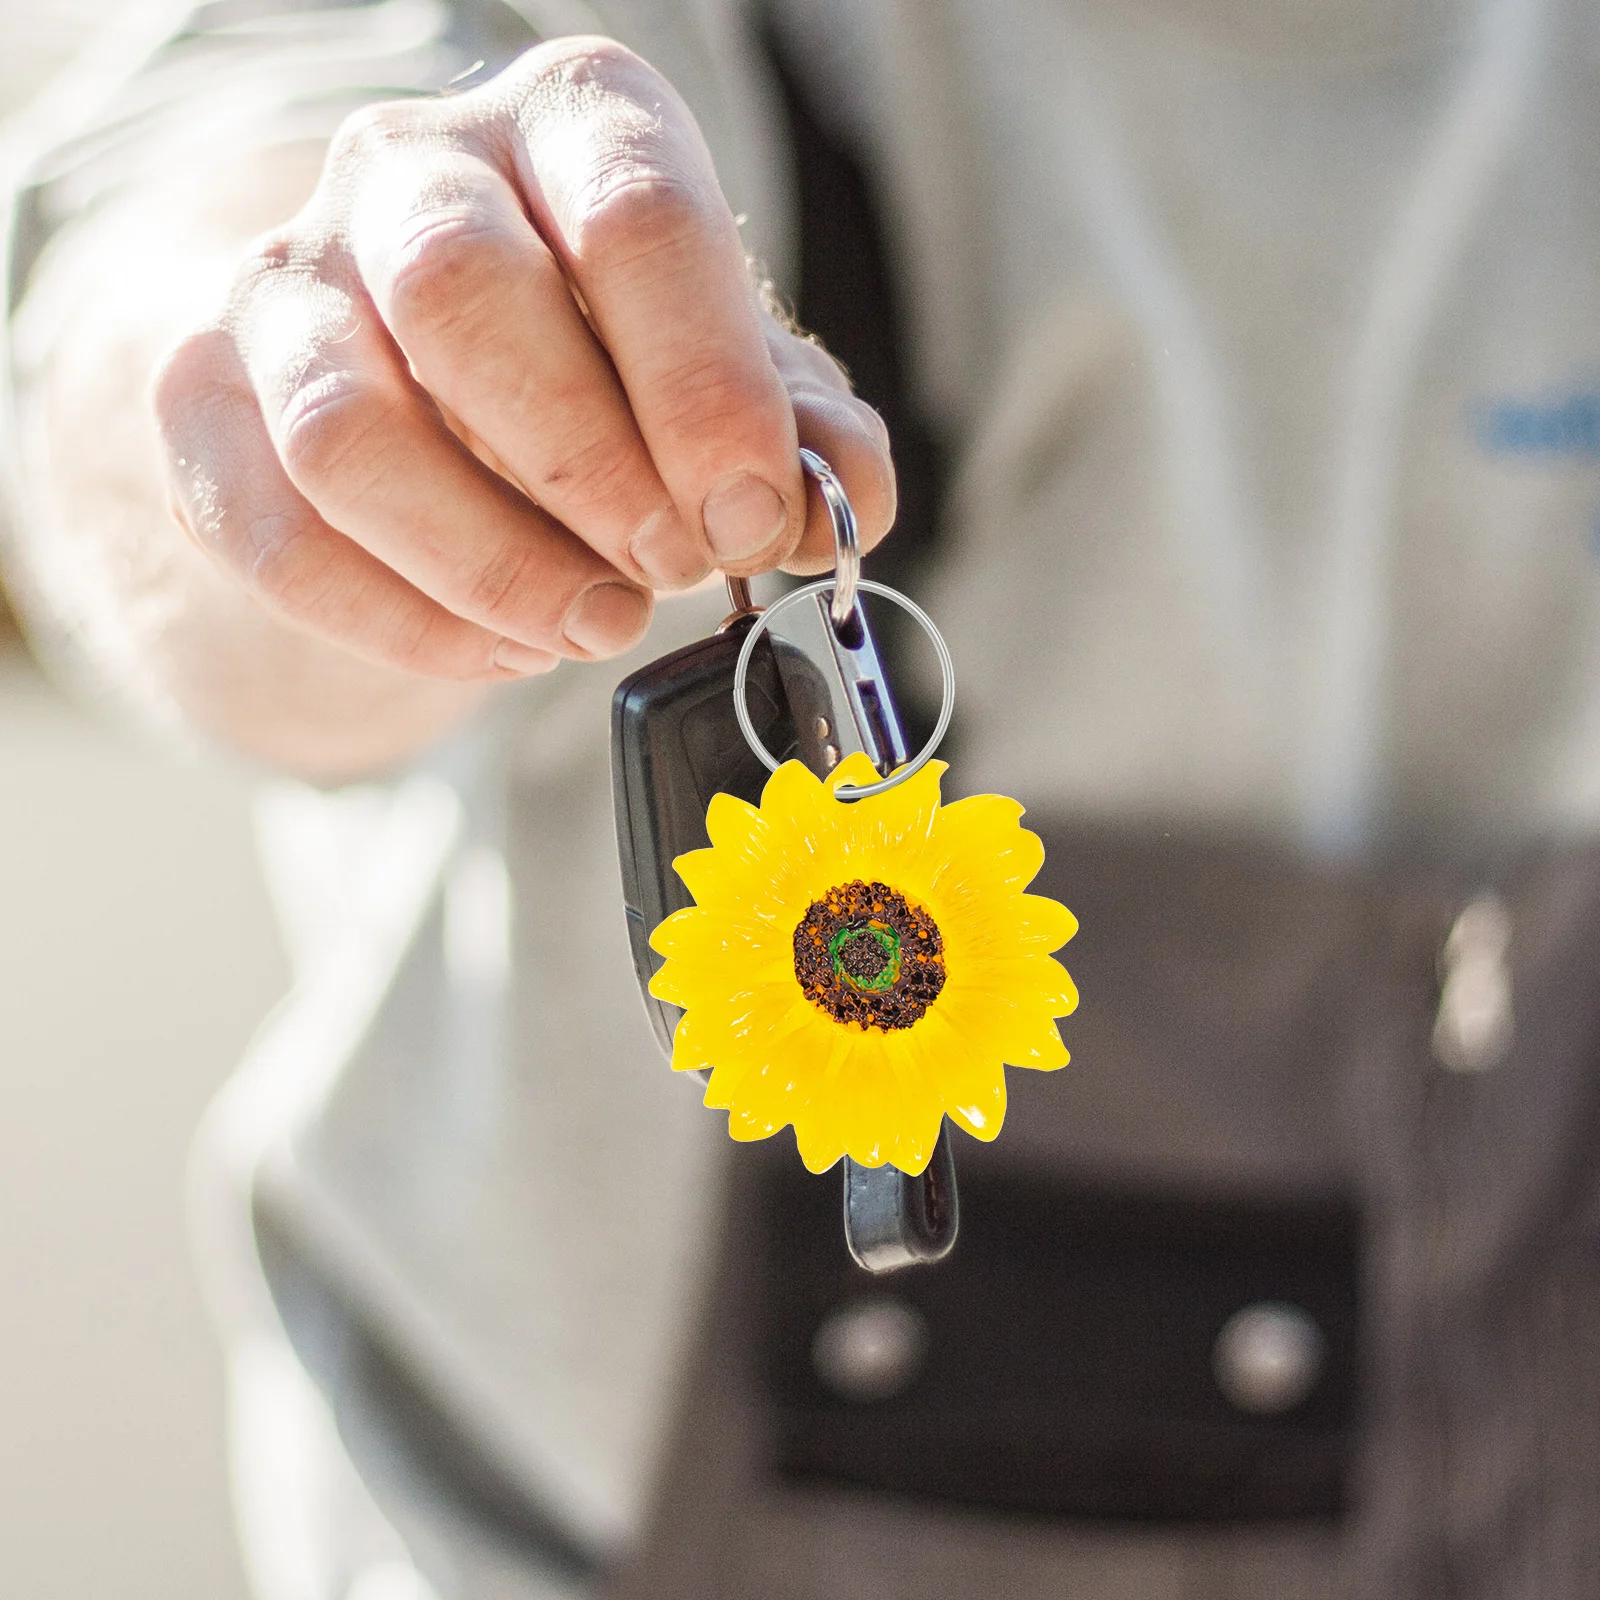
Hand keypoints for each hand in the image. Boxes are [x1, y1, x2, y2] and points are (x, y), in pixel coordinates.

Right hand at [151, 38, 895, 682]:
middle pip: (466, 295)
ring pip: (348, 432)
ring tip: (595, 625)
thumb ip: (800, 431)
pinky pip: (278, 536)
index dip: (703, 389)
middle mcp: (412, 171)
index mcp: (571, 126)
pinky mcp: (206, 403)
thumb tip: (849, 496)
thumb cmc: (609, 369)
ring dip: (493, 567)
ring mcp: (288, 283)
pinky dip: (408, 626)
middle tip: (668, 569)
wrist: (434, 385)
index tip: (748, 517)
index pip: (635, 215)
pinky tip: (506, 649)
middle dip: (588, 470)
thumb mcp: (725, 381)